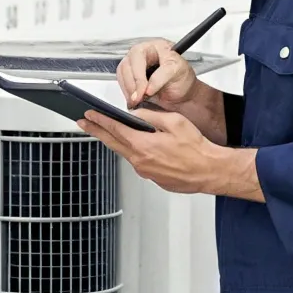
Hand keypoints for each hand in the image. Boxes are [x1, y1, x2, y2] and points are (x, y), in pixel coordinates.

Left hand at [77, 107, 215, 193]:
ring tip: (104, 132)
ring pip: (124, 153)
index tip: (89, 115)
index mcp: (143, 145)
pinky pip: (137, 162)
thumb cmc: (196, 149)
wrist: (209, 171)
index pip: (115, 130)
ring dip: (113, 141)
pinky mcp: (152, 178)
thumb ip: (151, 116)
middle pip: (112, 143)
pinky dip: (132, 152)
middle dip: (96, 131)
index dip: (99, 121)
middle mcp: (140, 161)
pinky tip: (132, 146)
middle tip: (84, 123)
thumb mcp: (174, 123)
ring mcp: (145, 171)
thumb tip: (135, 114)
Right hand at [117, 38, 198, 109]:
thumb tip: (147, 87)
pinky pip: (122, 83)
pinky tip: (135, 100)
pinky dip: (127, 93)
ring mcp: (136, 66)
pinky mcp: (131, 78)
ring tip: (137, 101)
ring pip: (122, 75)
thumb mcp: (177, 72)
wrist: (183, 94)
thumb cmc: (183, 78)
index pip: (138, 56)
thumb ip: (161, 77)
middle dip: (132, 84)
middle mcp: (143, 54)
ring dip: (128, 90)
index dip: (139, 74)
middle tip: (138, 98)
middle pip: (126, 65)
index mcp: (155, 46)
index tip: (145, 91)